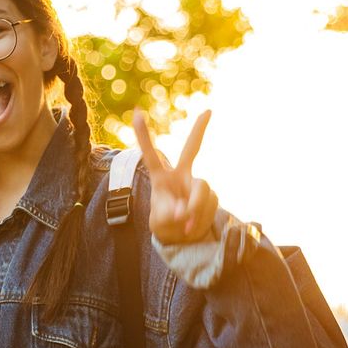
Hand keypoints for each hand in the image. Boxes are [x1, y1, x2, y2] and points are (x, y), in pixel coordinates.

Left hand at [133, 108, 218, 244]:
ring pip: (201, 191)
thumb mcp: (160, 222)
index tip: (136, 112)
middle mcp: (181, 175)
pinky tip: (193, 227)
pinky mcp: (211, 194)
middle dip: (200, 129)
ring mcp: (197, 183)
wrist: (182, 237)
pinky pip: (210, 204)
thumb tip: (184, 210)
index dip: (143, 135)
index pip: (150, 154)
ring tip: (185, 226)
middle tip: (208, 110)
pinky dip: (201, 218)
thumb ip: (168, 214)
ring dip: (194, 211)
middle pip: (192, 149)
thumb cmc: (165, 224)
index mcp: (161, 178)